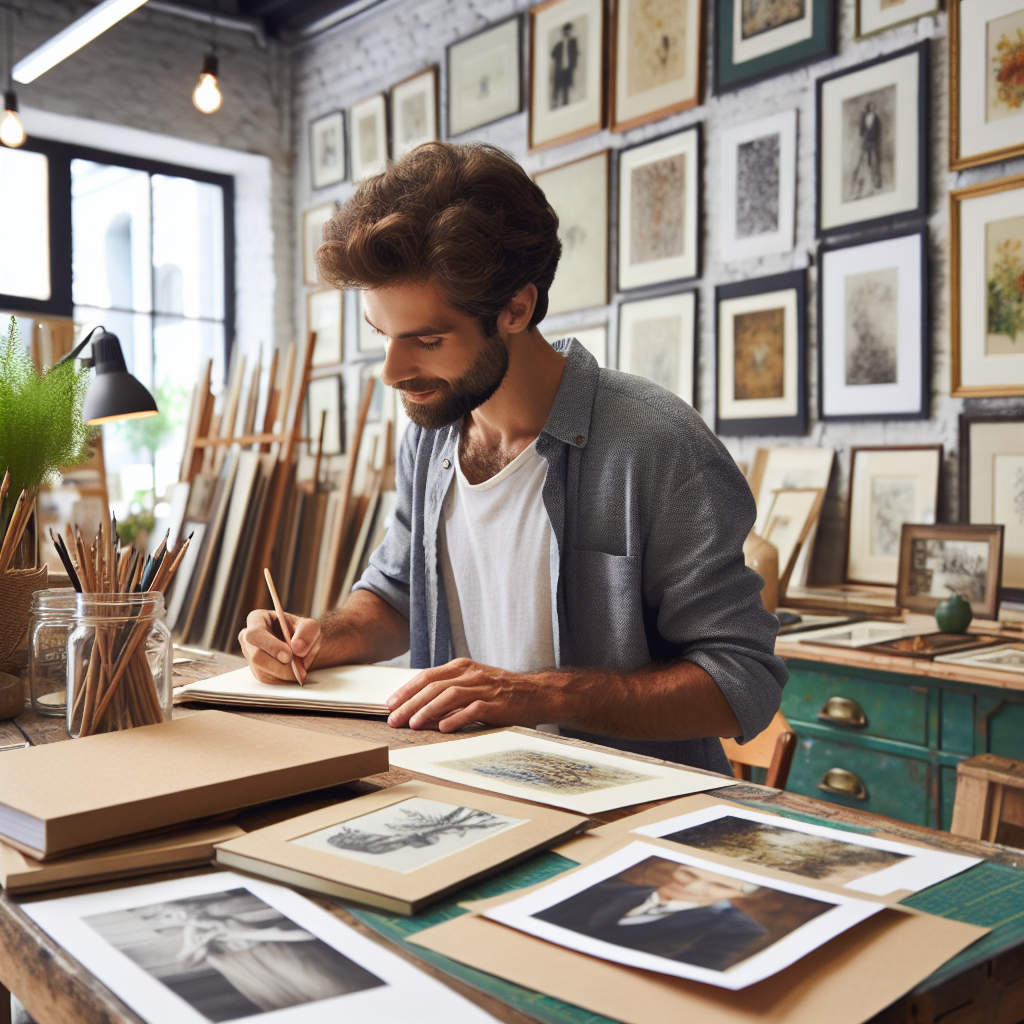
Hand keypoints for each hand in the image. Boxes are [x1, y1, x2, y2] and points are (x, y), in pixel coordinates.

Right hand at [238, 609, 322, 683]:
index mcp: (257, 620)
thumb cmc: (302, 632)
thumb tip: (297, 647)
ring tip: (301, 671)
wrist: (303, 646)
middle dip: (278, 666)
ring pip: (261, 672)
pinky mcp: (256, 671)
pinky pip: (267, 680)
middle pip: (256, 656)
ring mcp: (250, 656)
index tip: (288, 655)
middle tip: (298, 669)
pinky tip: (294, 675)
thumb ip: (307, 632)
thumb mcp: (310, 626)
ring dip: (283, 675)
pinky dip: (282, 680)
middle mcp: (248, 639)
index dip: (271, 646)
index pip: (255, 634)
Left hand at [385, 658, 555, 731]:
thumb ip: (448, 690)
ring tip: (413, 724)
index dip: (406, 690)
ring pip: (450, 695)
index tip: (390, 704)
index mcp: (462, 667)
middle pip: (434, 686)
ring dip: (428, 710)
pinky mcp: (497, 704)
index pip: (427, 676)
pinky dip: (456, 718)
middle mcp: (471, 674)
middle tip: (394, 719)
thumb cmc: (500, 691)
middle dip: (410, 703)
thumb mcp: (472, 682)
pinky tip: (443, 728)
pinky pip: (473, 709)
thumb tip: (418, 708)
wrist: (535, 693)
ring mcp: (484, 688)